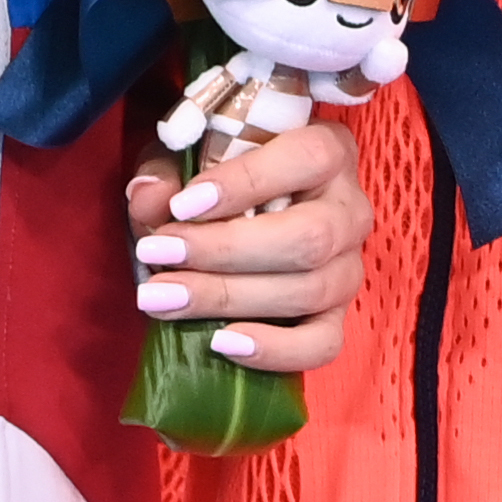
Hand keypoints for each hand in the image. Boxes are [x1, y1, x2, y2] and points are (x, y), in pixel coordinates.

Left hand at [127, 112, 370, 373]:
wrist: (238, 217)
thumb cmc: (218, 176)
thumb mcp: (186, 155)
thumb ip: (167, 167)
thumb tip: (151, 198)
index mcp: (328, 151)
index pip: (307, 159)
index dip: (247, 182)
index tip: (183, 205)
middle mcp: (349, 209)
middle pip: (310, 237)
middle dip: (227, 250)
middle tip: (159, 253)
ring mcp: (348, 267)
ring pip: (310, 290)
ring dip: (229, 298)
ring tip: (163, 298)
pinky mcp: (336, 316)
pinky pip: (323, 343)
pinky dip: (275, 350)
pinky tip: (222, 342)